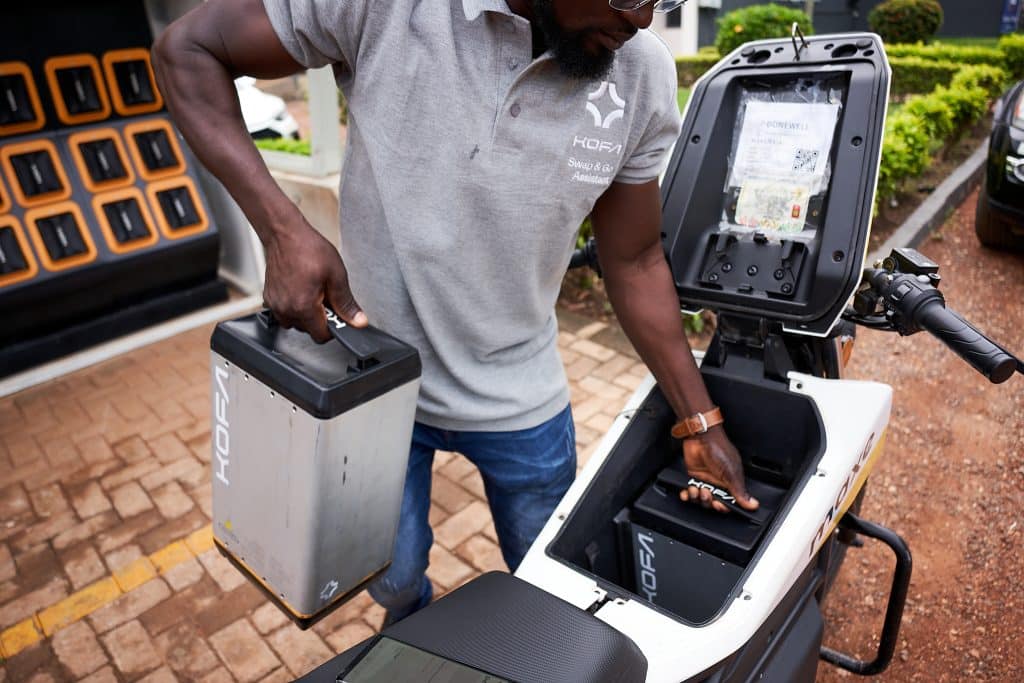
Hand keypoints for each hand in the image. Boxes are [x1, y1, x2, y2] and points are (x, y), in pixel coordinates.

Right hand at [262, 219, 366, 342]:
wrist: (284, 234)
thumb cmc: (307, 248)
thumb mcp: (336, 275)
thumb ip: (346, 303)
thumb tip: (357, 320)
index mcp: (303, 306)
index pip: (321, 336)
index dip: (333, 328)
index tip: (338, 316)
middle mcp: (286, 309)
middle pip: (308, 330)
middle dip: (320, 318)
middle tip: (326, 297)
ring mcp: (275, 304)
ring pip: (296, 322)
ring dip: (306, 314)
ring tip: (313, 292)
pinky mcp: (269, 298)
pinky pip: (285, 312)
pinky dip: (294, 306)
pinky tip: (301, 289)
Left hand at [679, 427, 758, 513]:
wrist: (700, 437)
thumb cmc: (718, 449)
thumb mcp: (731, 472)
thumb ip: (739, 490)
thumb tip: (752, 504)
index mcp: (731, 482)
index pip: (729, 502)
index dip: (723, 507)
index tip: (719, 505)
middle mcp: (718, 483)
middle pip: (713, 502)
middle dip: (709, 502)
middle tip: (707, 494)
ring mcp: (705, 480)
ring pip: (700, 499)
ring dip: (697, 498)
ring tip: (697, 489)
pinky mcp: (693, 477)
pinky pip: (689, 492)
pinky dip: (687, 495)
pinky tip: (686, 493)